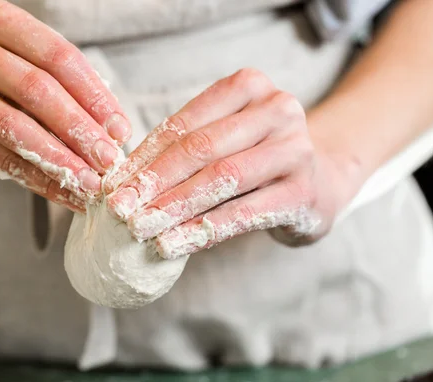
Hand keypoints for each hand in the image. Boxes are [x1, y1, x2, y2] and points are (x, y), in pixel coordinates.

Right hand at [0, 0, 130, 212]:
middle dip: (79, 130)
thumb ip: (66, 90)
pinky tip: (62, 192)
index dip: (95, 97)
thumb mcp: (28, 68)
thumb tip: (113, 134)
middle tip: (107, 160)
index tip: (120, 130)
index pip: (59, 57)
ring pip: (13, 126)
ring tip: (89, 182)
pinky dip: (35, 179)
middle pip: (37, 90)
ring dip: (58, 159)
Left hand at [105, 69, 356, 258]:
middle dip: (154, 183)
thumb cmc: (255, 158)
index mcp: (250, 86)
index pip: (185, 123)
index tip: (112, 184)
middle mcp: (278, 109)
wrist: (319, 181)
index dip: (144, 156)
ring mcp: (296, 149)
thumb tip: (123, 181)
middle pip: (201, 149)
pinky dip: (204, 231)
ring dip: (174, 208)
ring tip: (140, 229)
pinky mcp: (304, 191)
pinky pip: (245, 214)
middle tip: (120, 210)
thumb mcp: (223, 140)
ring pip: (222, 179)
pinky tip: (174, 244)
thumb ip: (183, 150)